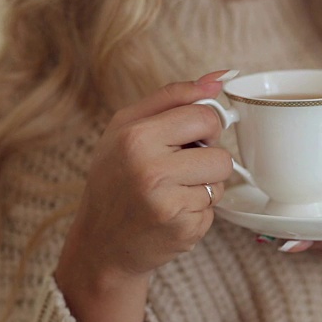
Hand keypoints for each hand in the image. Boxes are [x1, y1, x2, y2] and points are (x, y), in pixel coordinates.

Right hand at [55, 71, 233, 321]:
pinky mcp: (183, 230)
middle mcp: (150, 169)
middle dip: (208, 160)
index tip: (192, 137)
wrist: (100, 244)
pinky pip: (213, 210)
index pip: (205, 116)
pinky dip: (198, 212)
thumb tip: (220, 77)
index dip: (205, 127)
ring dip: (204, 187)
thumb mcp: (127, 128)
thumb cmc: (115, 179)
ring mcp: (168, 203)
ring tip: (173, 192)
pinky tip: (171, 215)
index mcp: (136, 136)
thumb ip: (173, 97)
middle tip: (180, 168)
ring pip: (221, 183)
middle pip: (221, 154)